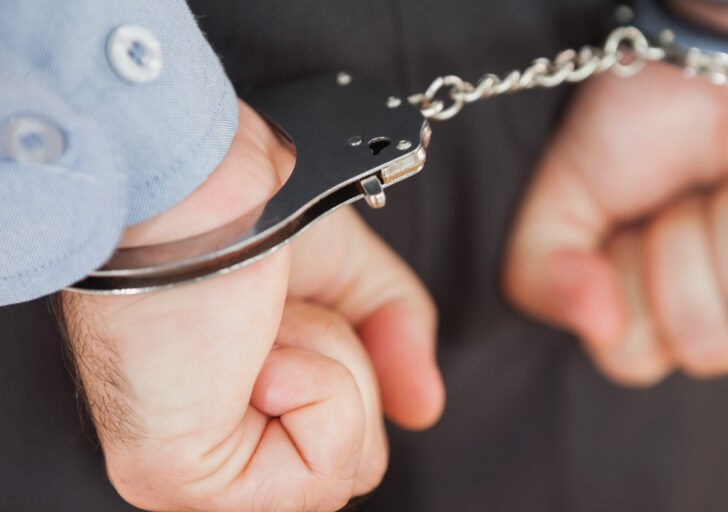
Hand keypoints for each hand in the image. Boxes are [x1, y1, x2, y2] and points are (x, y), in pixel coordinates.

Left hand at [59, 100, 443, 510]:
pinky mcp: (181, 477)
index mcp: (238, 406)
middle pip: (354, 466)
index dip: (352, 374)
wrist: (196, 182)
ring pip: (343, 473)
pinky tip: (253, 353)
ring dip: (328, 371)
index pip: (341, 445)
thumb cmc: (243, 211)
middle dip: (345, 369)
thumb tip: (422, 406)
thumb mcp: (346, 274)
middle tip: (283, 318)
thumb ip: (394, 338)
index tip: (300, 319)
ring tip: (263, 328)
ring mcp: (192, 474)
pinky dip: (314, 388)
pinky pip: (317, 474)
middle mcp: (213, 446)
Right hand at [503, 4, 727, 385]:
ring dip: (726, 233)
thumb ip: (538, 275)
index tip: (631, 224)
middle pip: (699, 347)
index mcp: (657, 306)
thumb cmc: (639, 121)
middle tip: (686, 199)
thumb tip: (592, 325)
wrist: (710, 56)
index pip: (633, 359)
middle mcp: (725, 313)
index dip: (624, 290)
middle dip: (679, 255)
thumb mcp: (559, 200)